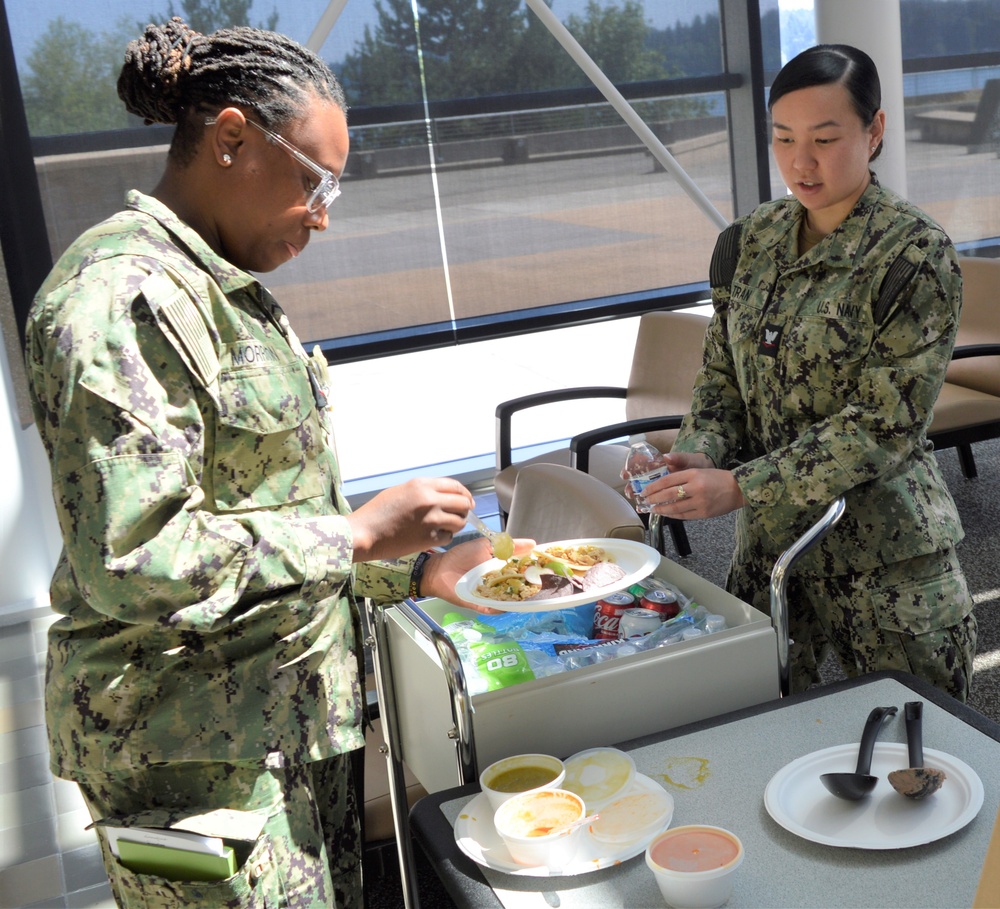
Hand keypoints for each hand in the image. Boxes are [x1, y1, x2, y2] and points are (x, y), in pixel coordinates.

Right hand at [347, 477, 474, 561]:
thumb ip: (423, 491)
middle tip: (461, 514)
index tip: (467, 500)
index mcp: (422, 485)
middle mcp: (431, 500)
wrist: (366, 532)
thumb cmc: (378, 511)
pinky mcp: (429, 538)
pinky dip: (445, 536)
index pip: (455, 486)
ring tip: (448, 526)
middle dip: (465, 509)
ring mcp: (432, 520)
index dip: (465, 494)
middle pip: (463, 503)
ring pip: (459, 521)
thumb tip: (443, 496)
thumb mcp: (402, 491)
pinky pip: (448, 537)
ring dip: (457, 524)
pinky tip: (436, 536)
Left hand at [421, 537, 536, 614]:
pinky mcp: (481, 605)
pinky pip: (494, 608)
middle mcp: (500, 584)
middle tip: (545, 584)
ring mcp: (491, 596)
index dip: (534, 570)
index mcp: (502, 569)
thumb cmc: (462, 556)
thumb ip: (508, 545)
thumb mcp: (486, 546)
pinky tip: (511, 604)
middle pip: (519, 587)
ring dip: (520, 598)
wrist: (440, 569)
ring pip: (509, 599)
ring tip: (532, 595)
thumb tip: (532, 544)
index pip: (522, 571)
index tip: (548, 569)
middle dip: (531, 586)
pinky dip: (501, 607)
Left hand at [641, 467, 745, 519]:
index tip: (645, 491)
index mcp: (693, 473)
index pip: (668, 480)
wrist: (738, 489)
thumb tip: (662, 485)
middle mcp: (696, 487)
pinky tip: (667, 514)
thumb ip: (682, 477)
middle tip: (645, 501)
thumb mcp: (699, 471)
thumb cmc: (717, 478)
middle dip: (654, 498)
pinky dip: (673, 515)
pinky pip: (684, 515)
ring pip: (675, 507)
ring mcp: (700, 501)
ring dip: (661, 509)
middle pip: (668, 494)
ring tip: (653, 509)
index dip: (653, 486)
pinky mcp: (704, 513)